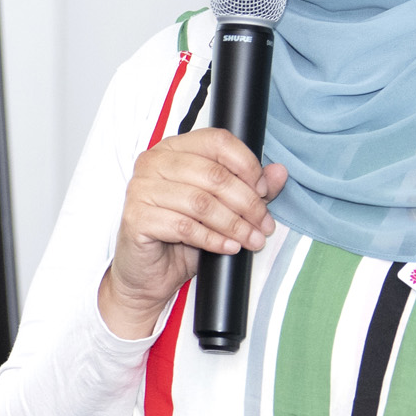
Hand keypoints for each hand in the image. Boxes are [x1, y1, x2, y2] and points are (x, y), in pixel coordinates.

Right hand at [98, 130, 288, 339]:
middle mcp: (153, 162)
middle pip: (213, 174)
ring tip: (251, 240)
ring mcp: (140, 189)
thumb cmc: (182, 238)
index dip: (247, 165)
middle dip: (247, 203)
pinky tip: (228, 247)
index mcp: (174, 148)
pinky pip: (185, 227)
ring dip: (234, 224)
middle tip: (263, 225)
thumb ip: (249, 188)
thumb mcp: (223, 209)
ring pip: (201, 202)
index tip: (264, 191)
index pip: (217, 141)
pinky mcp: (136, 218)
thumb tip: (279, 172)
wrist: (150, 275)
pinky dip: (213, 239)